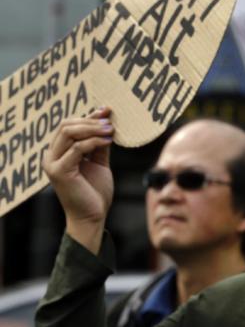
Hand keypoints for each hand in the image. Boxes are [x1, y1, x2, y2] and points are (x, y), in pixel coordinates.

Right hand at [42, 107, 114, 251]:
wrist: (92, 216)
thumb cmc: (95, 192)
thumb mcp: (99, 163)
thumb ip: (99, 145)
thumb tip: (107, 124)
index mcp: (59, 152)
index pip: (69, 126)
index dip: (88, 117)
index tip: (107, 110)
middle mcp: (51, 155)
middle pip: (67, 126)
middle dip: (90, 120)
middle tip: (110, 121)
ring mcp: (53, 163)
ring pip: (69, 133)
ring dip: (92, 129)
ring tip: (111, 129)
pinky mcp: (59, 171)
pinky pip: (76, 149)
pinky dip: (93, 142)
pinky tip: (108, 141)